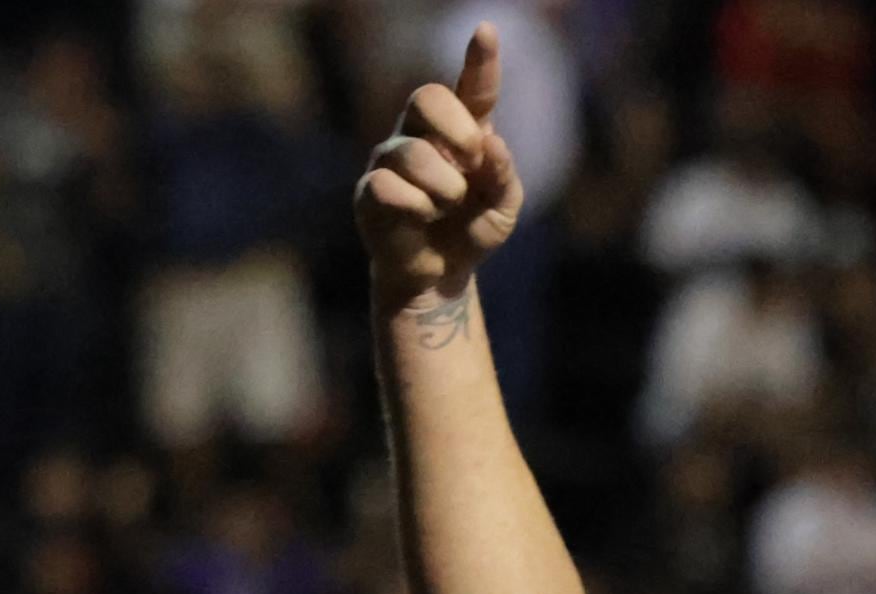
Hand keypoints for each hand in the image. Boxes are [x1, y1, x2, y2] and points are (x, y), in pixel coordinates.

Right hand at [354, 26, 521, 308]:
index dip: (479, 61)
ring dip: (444, 188)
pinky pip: (390, 186)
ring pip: (413, 152)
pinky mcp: (370, 189)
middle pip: (426, 95)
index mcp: (461, 132)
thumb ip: (505, 177)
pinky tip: (420, 219)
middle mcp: (421, 133)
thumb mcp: (502, 209)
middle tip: (471, 162)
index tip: (486, 31)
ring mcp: (390, 157)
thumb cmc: (469, 232)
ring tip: (446, 207)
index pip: (471, 88)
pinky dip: (416, 208)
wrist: (439, 278)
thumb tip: (492, 145)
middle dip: (457, 129)